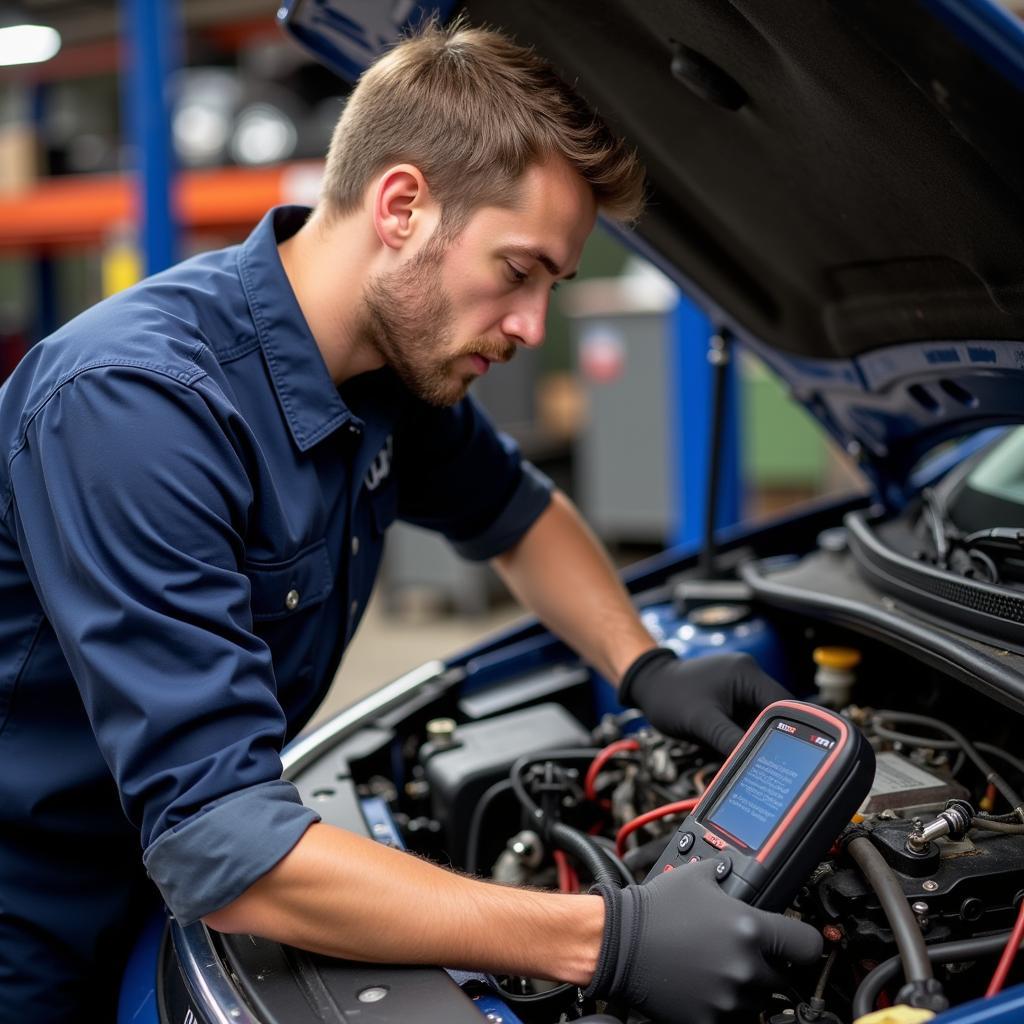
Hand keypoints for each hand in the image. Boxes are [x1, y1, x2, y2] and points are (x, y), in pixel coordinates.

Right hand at [586, 860, 821, 1023]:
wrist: (619, 943)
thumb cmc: (655, 909)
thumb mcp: (695, 877)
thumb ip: (724, 871)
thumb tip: (733, 865)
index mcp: (749, 929)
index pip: (808, 945)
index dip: (802, 941)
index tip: (794, 943)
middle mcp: (746, 967)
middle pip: (784, 978)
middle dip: (767, 966)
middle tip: (742, 953)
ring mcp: (729, 998)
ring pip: (759, 1001)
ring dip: (747, 988)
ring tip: (719, 969)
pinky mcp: (710, 1021)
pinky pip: (734, 1019)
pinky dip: (726, 1006)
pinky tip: (707, 987)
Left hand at [619, 649, 789, 754]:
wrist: (648, 685)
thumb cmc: (669, 696)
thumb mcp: (702, 722)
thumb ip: (731, 742)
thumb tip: (756, 765)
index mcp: (747, 673)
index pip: (783, 706)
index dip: (789, 733)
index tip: (790, 759)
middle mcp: (749, 677)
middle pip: (775, 715)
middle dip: (770, 739)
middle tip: (770, 766)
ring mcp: (741, 688)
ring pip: (761, 722)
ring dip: (755, 740)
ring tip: (750, 761)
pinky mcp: (732, 698)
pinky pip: (746, 721)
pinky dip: (743, 737)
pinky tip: (735, 751)